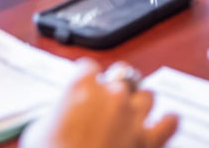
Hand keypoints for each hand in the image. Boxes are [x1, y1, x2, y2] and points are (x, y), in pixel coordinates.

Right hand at [20, 59, 177, 147]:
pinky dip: (168, 122)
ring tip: (134, 114)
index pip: (89, 67)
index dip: (87, 79)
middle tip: (109, 104)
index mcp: (81, 85)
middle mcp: (111, 93)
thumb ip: (56, 113)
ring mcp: (133, 115)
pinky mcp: (149, 140)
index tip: (86, 89)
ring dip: (141, 104)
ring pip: (148, 95)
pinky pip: (170, 122)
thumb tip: (59, 117)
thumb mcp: (38, 130)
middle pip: (122, 75)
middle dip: (116, 89)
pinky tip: (165, 123)